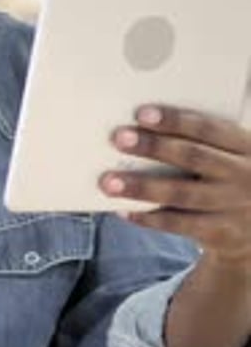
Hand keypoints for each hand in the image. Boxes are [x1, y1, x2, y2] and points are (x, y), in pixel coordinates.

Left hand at [100, 105, 250, 266]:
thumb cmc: (229, 178)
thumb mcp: (229, 156)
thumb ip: (197, 142)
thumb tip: (140, 130)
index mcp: (244, 146)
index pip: (208, 128)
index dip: (175, 120)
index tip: (141, 113)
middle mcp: (242, 174)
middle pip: (193, 157)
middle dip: (153, 147)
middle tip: (118, 138)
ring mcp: (233, 206)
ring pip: (181, 193)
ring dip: (141, 187)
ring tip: (109, 182)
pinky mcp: (221, 233)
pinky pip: (179, 224)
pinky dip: (149, 218)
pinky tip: (123, 211)